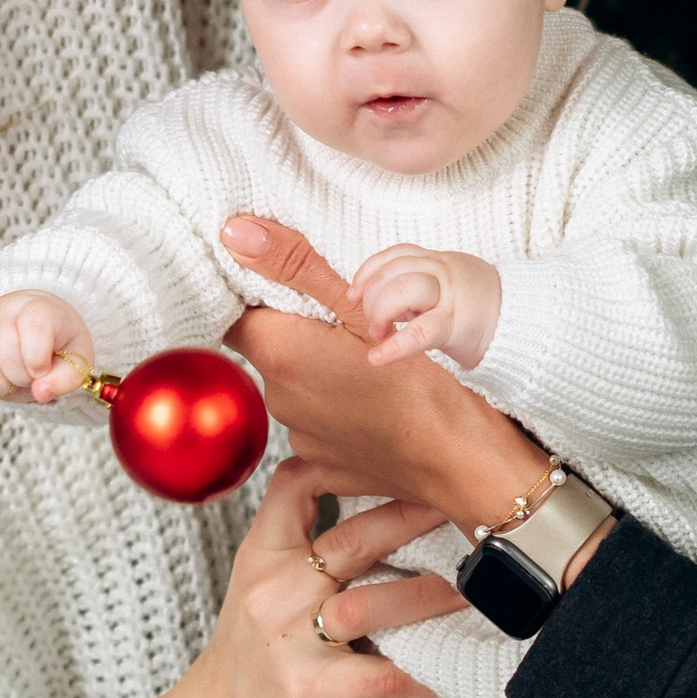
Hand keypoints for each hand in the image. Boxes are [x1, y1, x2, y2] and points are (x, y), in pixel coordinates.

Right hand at [0, 289, 93, 406]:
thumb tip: (40, 393)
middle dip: (23, 378)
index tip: (43, 368)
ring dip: (1, 387)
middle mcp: (1, 312)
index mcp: (35, 308)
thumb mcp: (77, 357)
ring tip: (14, 378)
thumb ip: (66, 378)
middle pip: (5, 357)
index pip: (32, 331)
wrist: (34, 321)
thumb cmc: (57, 341)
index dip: (38, 361)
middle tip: (32, 374)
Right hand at [69, 457, 462, 697]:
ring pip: (371, 603)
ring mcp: (287, 642)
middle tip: (469, 506)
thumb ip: (308, 550)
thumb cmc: (251, 663)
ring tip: (476, 590)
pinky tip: (454, 671)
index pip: (296, 482)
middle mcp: (271, 591)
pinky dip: (425, 674)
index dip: (351, 463)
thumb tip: (394, 506)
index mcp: (261, 556)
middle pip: (354, 537)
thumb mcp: (261, 589)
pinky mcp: (307, 692)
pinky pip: (383, 677)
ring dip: (431, 595)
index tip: (406, 458)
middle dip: (418, 517)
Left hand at [222, 215, 554, 528]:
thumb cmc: (423, 386)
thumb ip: (294, 266)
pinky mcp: (321, 463)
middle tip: (347, 325)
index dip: (257, 298)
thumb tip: (237, 234)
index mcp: (281, 355)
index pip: (235, 315)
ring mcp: (299, 437)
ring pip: (296, 386)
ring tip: (367, 364)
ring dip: (319, 369)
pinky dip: (338, 407)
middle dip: (298, 332)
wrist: (461, 461)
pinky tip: (374, 401)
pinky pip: (318, 422)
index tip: (290, 290)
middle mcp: (279, 400)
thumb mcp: (362, 307)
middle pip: (270, 349)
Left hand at [348, 241, 502, 370]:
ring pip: (403, 289)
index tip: (354, 292)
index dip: (369, 271)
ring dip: (380, 313)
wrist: (529, 325)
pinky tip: (378, 358)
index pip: (396, 254)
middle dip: (372, 297)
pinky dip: (394, 347)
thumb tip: (381, 298)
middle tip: (374, 324)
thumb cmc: (486, 311)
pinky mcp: (457, 325)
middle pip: (394, 271)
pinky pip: (419, 332)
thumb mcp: (454, 286)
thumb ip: (422, 286)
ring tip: (380, 335)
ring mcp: (451, 296)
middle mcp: (445, 272)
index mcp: (441, 262)